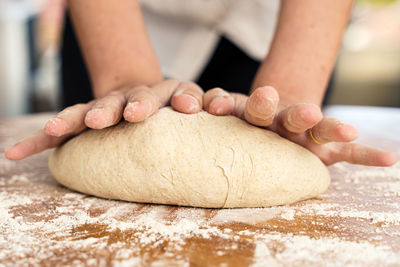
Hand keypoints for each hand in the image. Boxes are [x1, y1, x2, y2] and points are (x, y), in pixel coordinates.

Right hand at [5, 80, 203, 159]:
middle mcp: (135, 97)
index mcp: (167, 94)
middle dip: (121, 107)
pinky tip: (16, 152)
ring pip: (90, 109)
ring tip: (58, 128)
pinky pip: (62, 126)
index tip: (191, 107)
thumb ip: (208, 104)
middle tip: (117, 117)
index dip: (184, 98)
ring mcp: (108, 105)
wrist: (142, 96)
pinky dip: (40, 139)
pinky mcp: (85, 116)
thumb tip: (214, 109)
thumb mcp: (193, 103)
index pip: (178, 91)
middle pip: (129, 99)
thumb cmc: (173, 106)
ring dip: (75, 117)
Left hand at [203, 86, 397, 165]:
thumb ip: (220, 105)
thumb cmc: (249, 123)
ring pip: (320, 128)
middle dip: (294, 113)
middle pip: (287, 114)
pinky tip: (388, 158)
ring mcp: (307, 134)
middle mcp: (284, 122)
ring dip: (332, 127)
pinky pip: (349, 153)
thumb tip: (203, 103)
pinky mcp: (327, 149)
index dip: (238, 105)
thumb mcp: (234, 113)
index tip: (221, 107)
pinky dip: (367, 155)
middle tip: (304, 111)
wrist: (279, 122)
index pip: (249, 108)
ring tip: (348, 131)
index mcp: (259, 115)